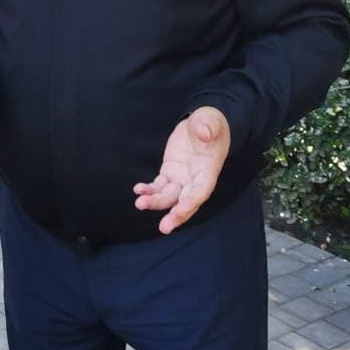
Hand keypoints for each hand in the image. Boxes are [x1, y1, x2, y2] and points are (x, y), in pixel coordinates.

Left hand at [133, 106, 229, 234]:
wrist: (203, 122)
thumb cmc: (211, 123)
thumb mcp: (211, 121)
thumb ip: (207, 127)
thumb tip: (204, 132)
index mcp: (208, 171)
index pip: (200, 192)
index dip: (190, 204)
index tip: (178, 213)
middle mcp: (195, 179)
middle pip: (185, 201)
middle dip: (174, 215)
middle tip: (163, 228)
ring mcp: (182, 177)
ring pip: (169, 196)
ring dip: (155, 201)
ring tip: (140, 203)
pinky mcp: (170, 172)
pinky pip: (159, 185)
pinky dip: (149, 189)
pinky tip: (138, 189)